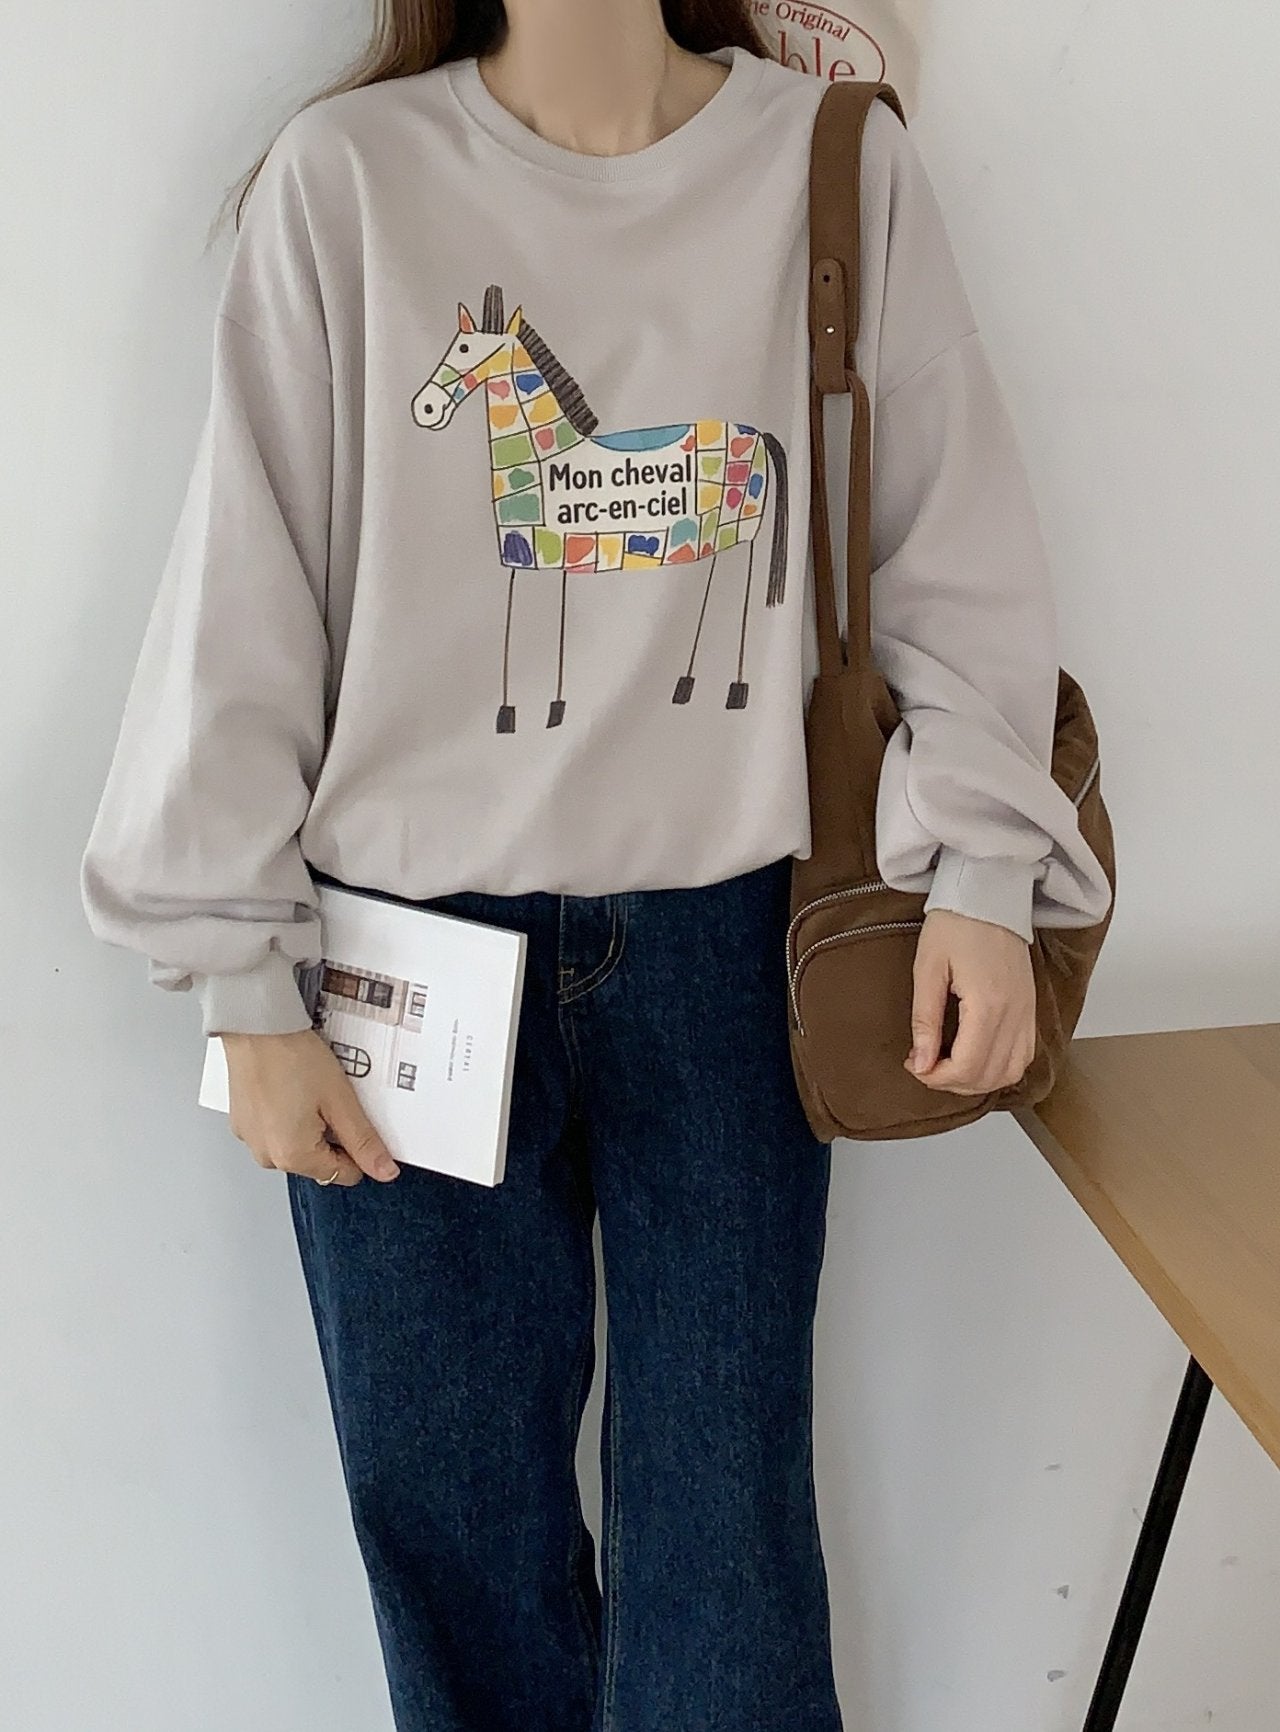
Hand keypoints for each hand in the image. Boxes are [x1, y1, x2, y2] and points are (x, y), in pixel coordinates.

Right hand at [221, 1028, 399, 1185]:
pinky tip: (291, 1088)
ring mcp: (250, 1139)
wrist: (254, 1026)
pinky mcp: (242, 1123)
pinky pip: (276, 1131)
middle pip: (318, 1162)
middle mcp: (266, 1156)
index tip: (355, 1119)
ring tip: (308, 1090)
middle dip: (331, 1135)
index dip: (358, 1149)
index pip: (344, 1174)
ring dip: (309, 1126)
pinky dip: (287, 1116)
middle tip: (329, 1098)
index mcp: (292, 1156)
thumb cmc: (291, 1056)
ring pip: (296, 1146)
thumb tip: (384, 1171)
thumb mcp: (340, 1100)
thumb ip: (363, 1141)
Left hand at [905, 909, 1035, 1095]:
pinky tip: (977, 1057)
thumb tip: (920, 1063)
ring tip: (949, 1066)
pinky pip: (1025, 1054)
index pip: (968, 1066)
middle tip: (926, 1066)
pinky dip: (1001, 1067)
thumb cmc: (955, 923)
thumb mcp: (927, 969)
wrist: (988, 892)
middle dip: (954, 1082)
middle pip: (990, 1075)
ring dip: (979, 1080)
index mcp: (988, 1004)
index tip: (915, 1066)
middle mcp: (1015, 1013)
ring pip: (1012, 1071)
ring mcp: (1027, 1011)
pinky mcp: (1031, 1006)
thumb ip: (925, 1020)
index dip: (937, 1078)